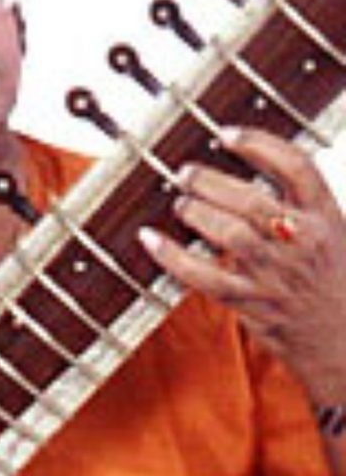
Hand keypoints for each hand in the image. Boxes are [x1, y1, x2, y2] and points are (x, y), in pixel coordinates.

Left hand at [139, 127, 345, 402]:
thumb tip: (241, 170)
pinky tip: (150, 239)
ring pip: (231, 235)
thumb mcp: (331, 234)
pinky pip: (204, 277)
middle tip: (185, 172)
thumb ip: (297, 205)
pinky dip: (172, 257)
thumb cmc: (330, 281)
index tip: (226, 134)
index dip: (259, 143)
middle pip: (254, 201)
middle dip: (212, 182)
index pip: (298, 167)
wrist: (344, 341)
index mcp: (327, 217)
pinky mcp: (253, 304)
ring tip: (180, 203)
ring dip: (197, 213)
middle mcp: (304, 243)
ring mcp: (278, 276)